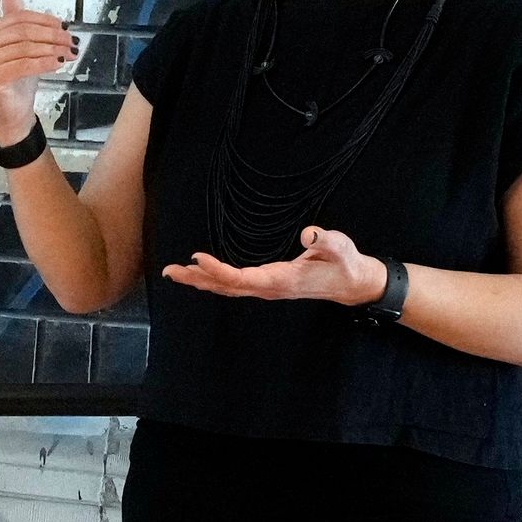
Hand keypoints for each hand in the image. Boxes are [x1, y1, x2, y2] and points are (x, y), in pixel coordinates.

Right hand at [0, 0, 77, 148]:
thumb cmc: (18, 79)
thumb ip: (17, 20)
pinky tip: (59, 63)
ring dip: (53, 48)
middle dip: (52, 35)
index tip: (66, 26)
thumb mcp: (22, 46)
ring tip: (70, 52)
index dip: (45, 20)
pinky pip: (24, 65)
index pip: (20, 18)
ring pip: (26, 48)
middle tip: (72, 40)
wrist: (11, 113)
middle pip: (23, 32)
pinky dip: (44, 62)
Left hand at [160, 226, 387, 303]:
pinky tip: (201, 274)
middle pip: (226, 287)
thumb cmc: (345, 263)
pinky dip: (214, 280)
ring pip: (228, 288)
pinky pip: (235, 286)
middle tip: (169, 271)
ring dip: (201, 281)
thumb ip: (326, 240)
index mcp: (282, 280)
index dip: (218, 270)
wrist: (352, 283)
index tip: (198, 257)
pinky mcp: (268, 285)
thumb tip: (309, 233)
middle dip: (197, 279)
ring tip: (175, 273)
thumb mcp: (340, 247)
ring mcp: (267, 289)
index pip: (242, 278)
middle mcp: (270, 288)